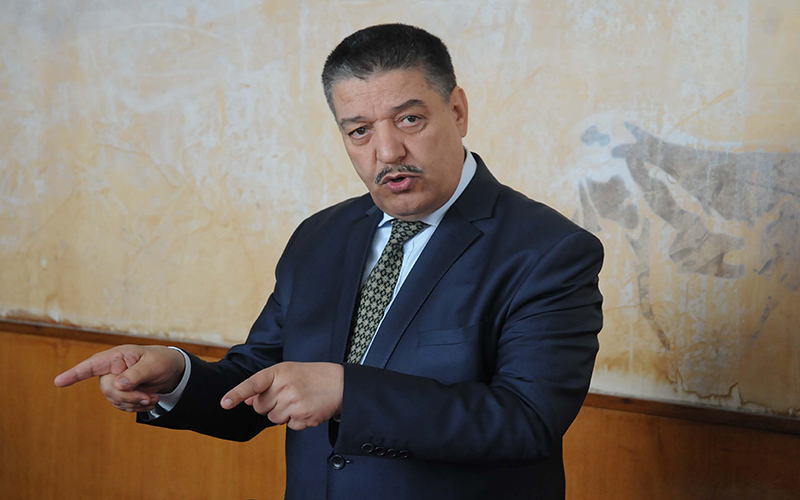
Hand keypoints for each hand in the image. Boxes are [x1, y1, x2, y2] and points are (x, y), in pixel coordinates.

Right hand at [54, 345, 185, 412]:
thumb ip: (135, 374)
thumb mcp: (153, 365)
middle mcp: (110, 370)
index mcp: (116, 357)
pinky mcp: (119, 395)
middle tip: (150, 397)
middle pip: (108, 389)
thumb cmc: (161, 360)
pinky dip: (137, 407)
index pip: (91, 365)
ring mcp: (113, 383)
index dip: (75, 374)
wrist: (170, 369)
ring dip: (136, 403)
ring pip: (115, 401)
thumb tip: (116, 385)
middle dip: (129, 397)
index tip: (58, 382)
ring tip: (153, 397)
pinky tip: (149, 401)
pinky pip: (123, 407)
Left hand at [221, 362, 343, 430]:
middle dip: (269, 405)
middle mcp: (285, 386)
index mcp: (279, 372)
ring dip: (282, 414)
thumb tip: (245, 400)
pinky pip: (288, 426)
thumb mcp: (288, 372)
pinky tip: (306, 409)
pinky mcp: (303, 417)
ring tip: (299, 401)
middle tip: (286, 395)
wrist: (340, 383)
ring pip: (273, 419)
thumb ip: (265, 385)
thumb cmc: (311, 376)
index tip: (224, 404)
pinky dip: (296, 421)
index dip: (237, 394)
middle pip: (260, 407)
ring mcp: (294, 403)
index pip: (253, 384)